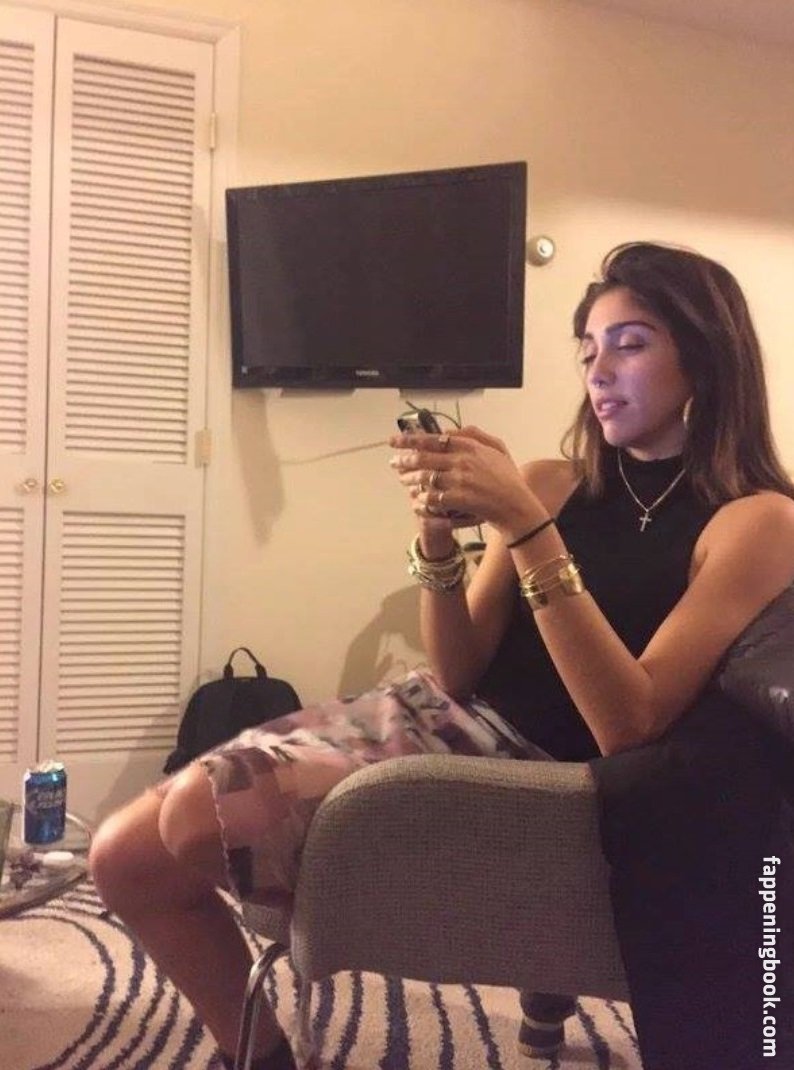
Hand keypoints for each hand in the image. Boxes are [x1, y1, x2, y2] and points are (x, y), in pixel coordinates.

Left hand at [389, 425, 537, 535]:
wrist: (517, 506)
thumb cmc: (508, 478)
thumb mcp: (498, 448)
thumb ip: (474, 435)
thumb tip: (449, 430)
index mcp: (470, 446)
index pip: (433, 439)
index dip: (410, 440)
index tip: (395, 440)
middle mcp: (463, 461)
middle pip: (423, 457)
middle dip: (404, 460)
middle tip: (393, 462)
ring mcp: (460, 480)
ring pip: (425, 477)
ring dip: (410, 479)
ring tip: (403, 480)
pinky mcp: (459, 499)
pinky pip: (432, 497)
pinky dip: (422, 499)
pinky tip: (416, 501)